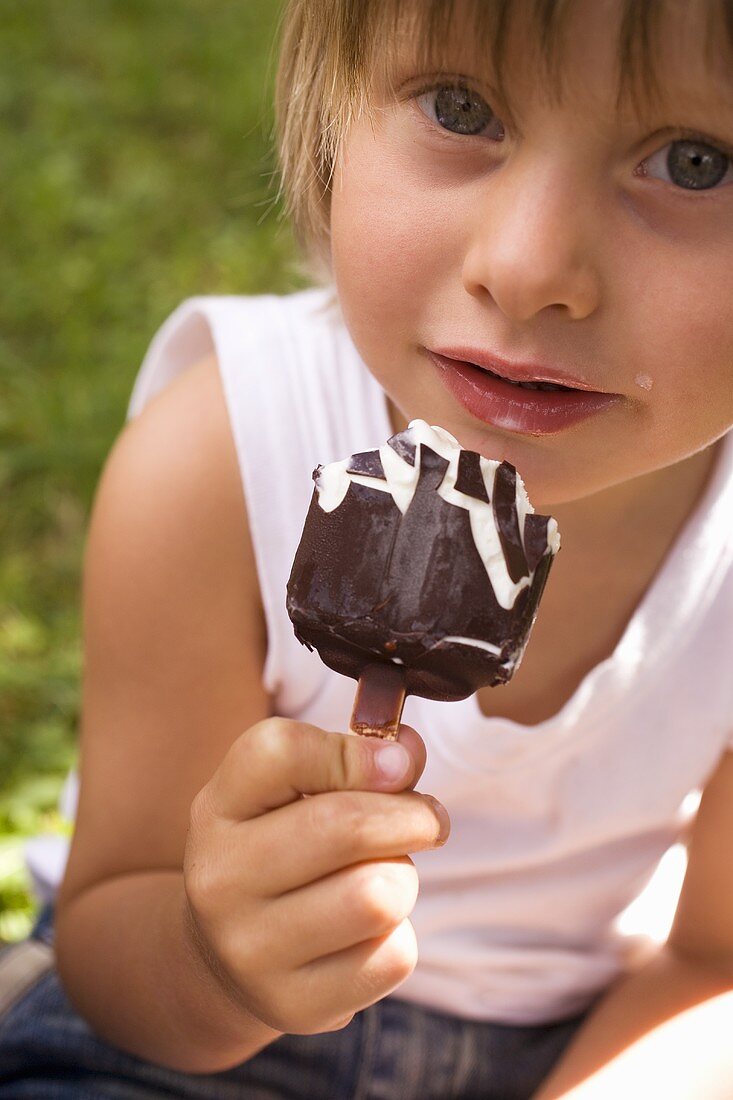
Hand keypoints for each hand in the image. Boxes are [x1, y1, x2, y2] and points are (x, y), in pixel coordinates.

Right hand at [182, 718, 448, 1034]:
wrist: (223, 957)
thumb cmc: (276, 848)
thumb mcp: (286, 791)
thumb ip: (347, 757)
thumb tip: (407, 752)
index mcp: (219, 807)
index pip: (281, 752)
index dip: (356, 751)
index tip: (400, 761)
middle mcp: (221, 879)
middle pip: (346, 826)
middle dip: (410, 816)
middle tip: (426, 818)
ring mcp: (252, 950)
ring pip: (379, 895)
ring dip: (402, 878)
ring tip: (381, 877)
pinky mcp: (295, 1005)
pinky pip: (393, 955)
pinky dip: (398, 937)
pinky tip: (366, 932)